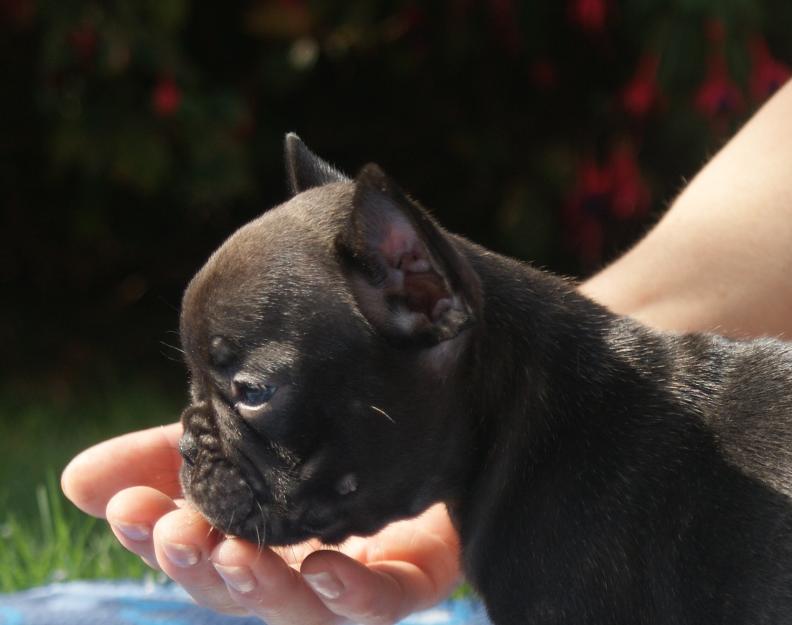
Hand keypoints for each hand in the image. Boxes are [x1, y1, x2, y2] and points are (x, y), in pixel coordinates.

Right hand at [61, 423, 461, 624]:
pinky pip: (384, 601)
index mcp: (256, 539)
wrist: (428, 430)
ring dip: (262, 587)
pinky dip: (352, 594)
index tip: (125, 507)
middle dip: (200, 567)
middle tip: (176, 533)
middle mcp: (300, 569)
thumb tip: (77, 481)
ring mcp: (356, 578)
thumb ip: (167, 456)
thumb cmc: (327, 444)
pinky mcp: (413, 577)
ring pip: (302, 607)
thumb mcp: (243, 437)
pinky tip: (325, 570)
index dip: (155, 537)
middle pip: (239, 590)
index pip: (195, 552)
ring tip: (235, 554)